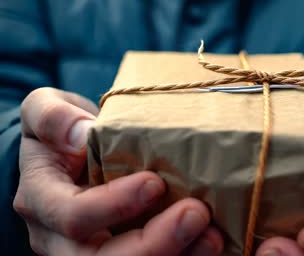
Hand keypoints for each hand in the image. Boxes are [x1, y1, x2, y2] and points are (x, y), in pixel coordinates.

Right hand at [13, 88, 222, 255]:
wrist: (68, 156)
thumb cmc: (61, 133)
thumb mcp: (45, 109)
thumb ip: (53, 116)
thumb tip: (81, 133)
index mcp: (43, 201)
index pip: (73, 216)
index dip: (114, 205)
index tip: (155, 181)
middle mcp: (61, 238)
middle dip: (153, 244)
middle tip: (196, 215)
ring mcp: (89, 251)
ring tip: (212, 237)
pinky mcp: (121, 250)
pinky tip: (210, 242)